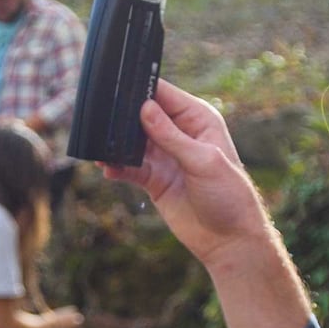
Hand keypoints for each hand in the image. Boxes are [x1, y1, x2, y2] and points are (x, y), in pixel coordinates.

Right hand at [107, 83, 279, 272]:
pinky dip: (116, 166)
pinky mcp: (154, 179)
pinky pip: (129, 167)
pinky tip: (107, 169)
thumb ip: (172, 136)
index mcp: (198, 120)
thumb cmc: (229, 196)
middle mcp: (180, 134)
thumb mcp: (203, 161)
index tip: (119, 87)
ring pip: (132, 142)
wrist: (229, 240)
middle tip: (102, 120)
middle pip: (143, 115)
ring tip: (100, 148)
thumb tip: (144, 108)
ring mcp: (165, 157)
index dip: (143, 90)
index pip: (165, 95)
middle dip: (123, 117)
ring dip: (116, 144)